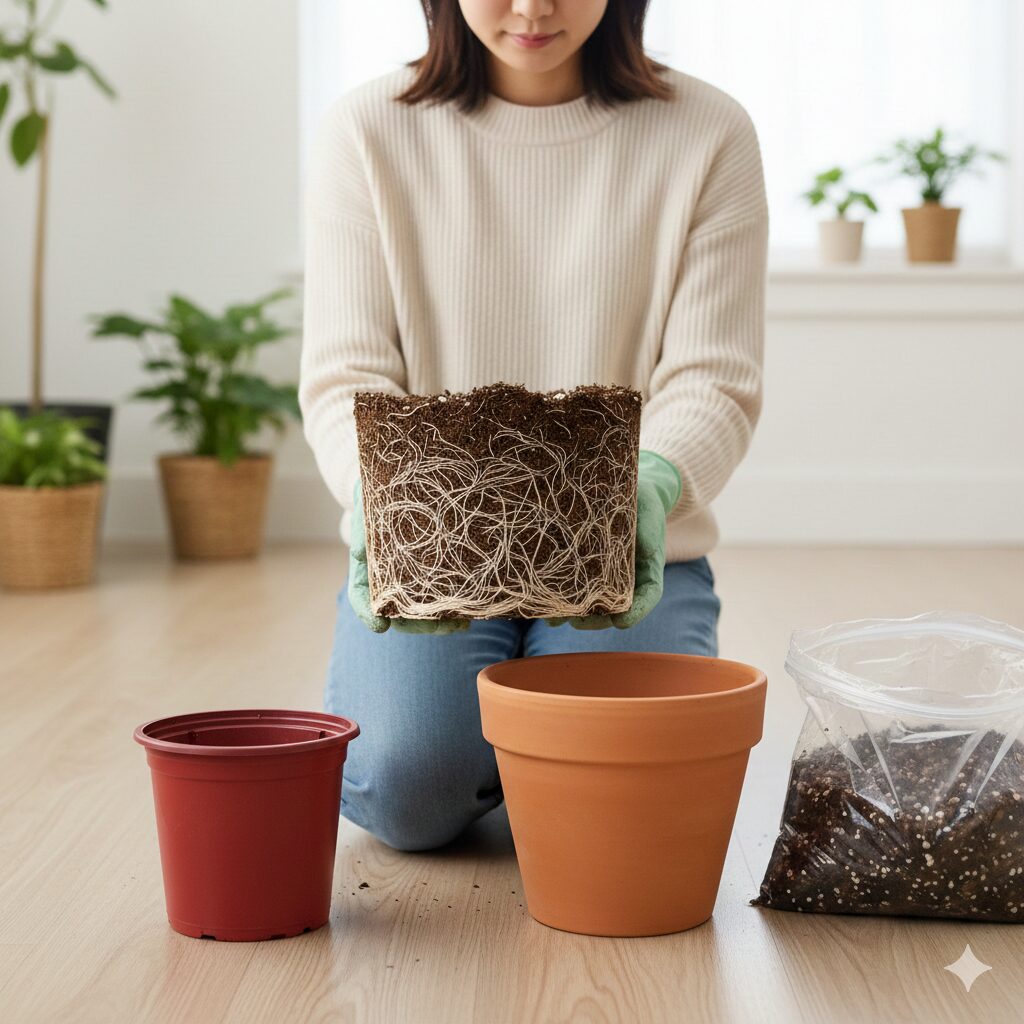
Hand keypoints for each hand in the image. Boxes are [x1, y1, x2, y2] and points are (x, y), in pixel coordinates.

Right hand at [347, 478, 470, 634]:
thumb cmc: (381, 491)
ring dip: (440, 620)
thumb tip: (359, 552)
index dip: (367, 613)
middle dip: (419, 624)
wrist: (406, 477)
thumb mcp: (369, 501)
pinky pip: (443, 592)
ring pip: (422, 608)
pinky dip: (455, 604)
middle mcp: (389, 575)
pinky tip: (471, 608)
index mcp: (367, 563)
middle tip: (442, 628)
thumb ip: (364, 525)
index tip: (379, 627)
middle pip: (397, 610)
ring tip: (461, 622)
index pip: (362, 594)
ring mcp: (412, 575)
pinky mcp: (435, 569)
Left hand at [544, 449, 681, 630]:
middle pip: (614, 608)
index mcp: (647, 569)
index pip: (648, 596)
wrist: (626, 492)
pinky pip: (572, 587)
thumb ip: (647, 530)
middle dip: (595, 620)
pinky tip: (541, 604)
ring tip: (553, 619)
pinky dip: (558, 598)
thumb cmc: (642, 501)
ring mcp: (604, 576)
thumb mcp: (648, 510)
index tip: (622, 622)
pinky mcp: (583, 567)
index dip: (637, 611)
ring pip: (591, 603)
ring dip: (572, 614)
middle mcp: (626, 579)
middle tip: (578, 624)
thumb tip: (644, 547)